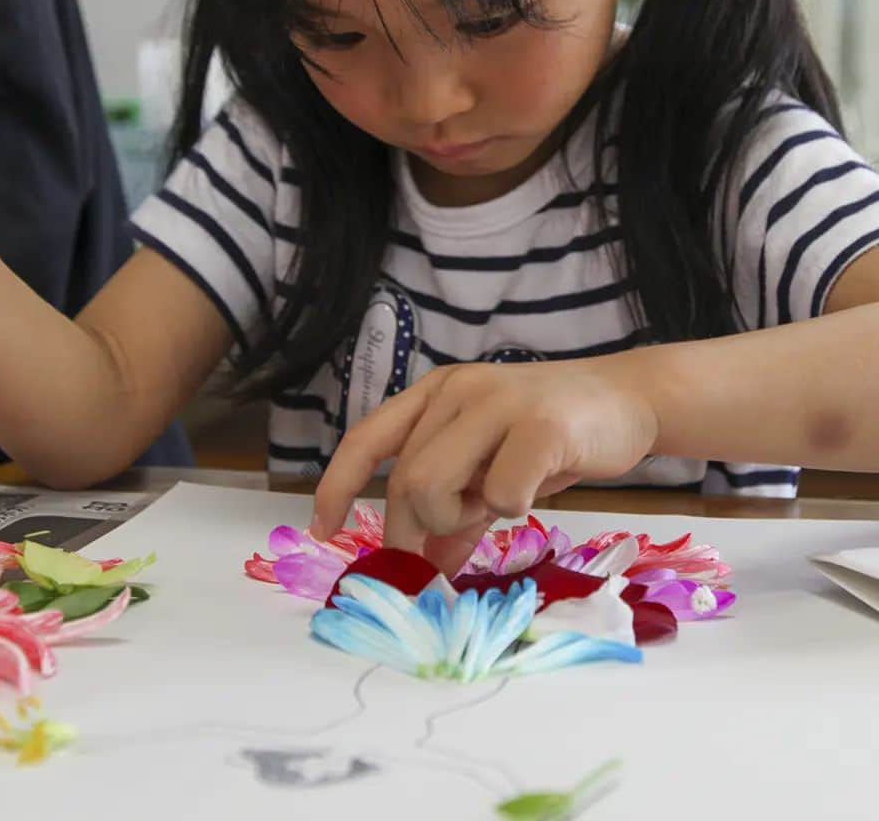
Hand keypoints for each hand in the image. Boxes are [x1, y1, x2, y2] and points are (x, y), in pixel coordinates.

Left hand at [311, 359, 659, 574]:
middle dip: (417, 529)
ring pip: (433, 486)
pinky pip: (500, 495)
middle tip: (452, 539)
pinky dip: (511, 510)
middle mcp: (457, 390)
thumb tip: (427, 564)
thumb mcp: (493, 469)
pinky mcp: (540, 426)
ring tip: (497, 503)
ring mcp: (497, 403)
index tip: (323, 530)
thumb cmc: (552, 436)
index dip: (337, 485)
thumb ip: (457, 511)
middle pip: (404, 481)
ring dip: (460, 517)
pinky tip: (537, 487)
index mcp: (436, 394)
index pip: (367, 438)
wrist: (630, 399)